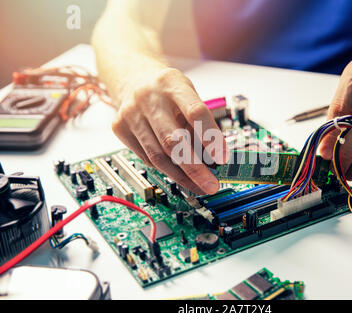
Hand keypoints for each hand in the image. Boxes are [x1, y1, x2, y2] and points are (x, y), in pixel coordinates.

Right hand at [111, 67, 228, 193]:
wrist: (134, 79)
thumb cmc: (169, 92)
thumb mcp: (189, 96)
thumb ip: (201, 125)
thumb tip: (214, 161)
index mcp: (172, 83)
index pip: (195, 112)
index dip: (210, 138)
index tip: (222, 159)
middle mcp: (148, 97)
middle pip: (173, 141)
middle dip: (195, 169)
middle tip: (211, 185)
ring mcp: (131, 113)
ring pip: (158, 156)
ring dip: (182, 176)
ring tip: (199, 185)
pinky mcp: (120, 128)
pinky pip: (147, 158)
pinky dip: (167, 168)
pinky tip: (180, 173)